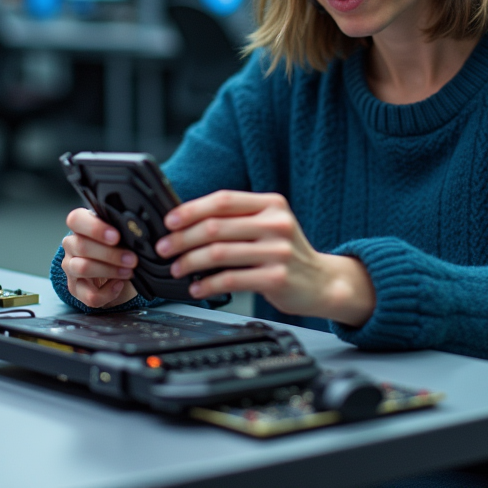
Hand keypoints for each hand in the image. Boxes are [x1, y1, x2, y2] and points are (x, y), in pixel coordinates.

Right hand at [61, 207, 139, 308]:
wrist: (118, 272)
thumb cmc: (120, 246)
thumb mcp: (122, 235)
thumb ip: (125, 230)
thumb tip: (139, 231)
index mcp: (81, 226)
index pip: (76, 220)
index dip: (94, 228)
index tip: (116, 236)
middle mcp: (71, 245)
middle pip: (81, 246)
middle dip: (110, 253)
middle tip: (132, 258)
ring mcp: (70, 267)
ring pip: (82, 268)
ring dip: (109, 270)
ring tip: (129, 271)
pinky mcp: (76, 289)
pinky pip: (89, 295)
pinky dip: (108, 292)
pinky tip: (119, 285)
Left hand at [156, 190, 374, 326]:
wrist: (322, 282)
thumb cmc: (286, 252)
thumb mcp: (270, 224)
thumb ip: (237, 219)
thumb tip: (186, 224)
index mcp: (271, 204)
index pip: (223, 200)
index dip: (191, 210)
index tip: (170, 222)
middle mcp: (277, 224)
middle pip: (216, 226)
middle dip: (182, 239)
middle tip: (165, 249)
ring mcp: (278, 251)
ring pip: (219, 253)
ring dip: (190, 262)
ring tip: (178, 269)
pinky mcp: (276, 278)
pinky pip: (231, 279)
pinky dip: (207, 284)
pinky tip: (198, 288)